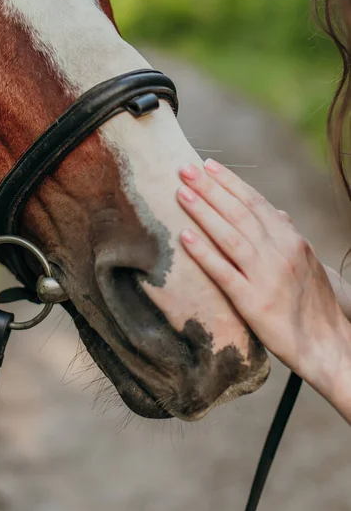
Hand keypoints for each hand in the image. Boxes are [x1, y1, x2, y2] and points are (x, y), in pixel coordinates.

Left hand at [176, 161, 350, 418]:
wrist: (328, 344)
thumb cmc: (315, 304)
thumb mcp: (308, 262)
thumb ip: (288, 236)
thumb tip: (277, 212)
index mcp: (291, 240)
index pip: (256, 203)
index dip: (230, 183)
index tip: (208, 166)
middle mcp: (280, 251)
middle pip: (239, 213)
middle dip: (211, 188)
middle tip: (185, 169)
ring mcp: (266, 276)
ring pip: (230, 236)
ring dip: (204, 212)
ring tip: (182, 193)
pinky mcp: (253, 302)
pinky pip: (224, 272)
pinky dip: (204, 253)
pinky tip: (184, 237)